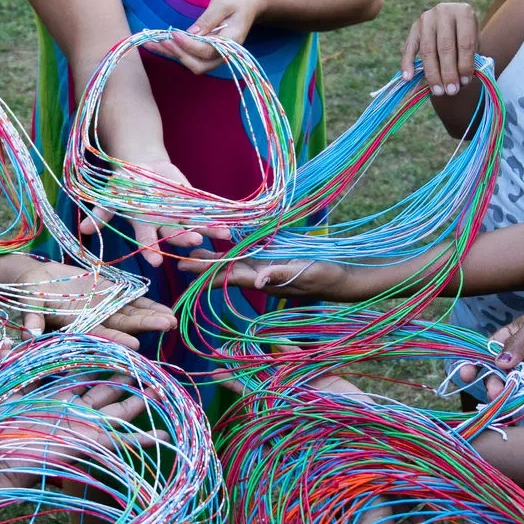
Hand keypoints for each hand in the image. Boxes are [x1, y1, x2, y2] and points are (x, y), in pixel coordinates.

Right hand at [0, 255, 175, 343]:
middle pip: (123, 326)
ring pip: (132, 315)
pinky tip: (166, 308)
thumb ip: (32, 319)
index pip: (100, 336)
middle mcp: (95, 322)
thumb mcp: (29, 305)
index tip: (135, 344)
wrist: (34, 279)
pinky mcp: (109, 294)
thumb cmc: (28, 294)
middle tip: (169, 326)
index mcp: (78, 328)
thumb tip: (29, 334)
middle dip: (145, 326)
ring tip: (173, 319)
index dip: (116, 340)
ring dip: (152, 317)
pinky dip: (147, 304)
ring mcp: (104, 309)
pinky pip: (132, 301)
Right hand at [76, 151, 226, 268]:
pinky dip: (217, 217)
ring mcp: (179, 215)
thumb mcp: (110, 197)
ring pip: (194, 226)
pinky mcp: (191, 203)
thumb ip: (101, 214)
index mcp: (143, 226)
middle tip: (193, 243)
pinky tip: (230, 224)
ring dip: (208, 231)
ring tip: (222, 236)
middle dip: (183, 239)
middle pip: (174, 235)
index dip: (150, 250)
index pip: (147, 242)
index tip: (155, 262)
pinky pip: (205, 212)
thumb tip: (81, 229)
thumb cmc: (122, 184)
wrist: (140, 166)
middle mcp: (163, 225)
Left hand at [161, 0, 266, 74]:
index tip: (174, 34)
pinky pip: (189, 56)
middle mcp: (224, 54)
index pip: (208, 51)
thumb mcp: (223, 3)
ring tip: (151, 43)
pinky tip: (157, 44)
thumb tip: (192, 33)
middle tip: (161, 41)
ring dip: (172, 54)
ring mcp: (215, 56)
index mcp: (232, 42)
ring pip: (191, 63)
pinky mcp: (206, 52)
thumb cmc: (238, 1)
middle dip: (178, 54)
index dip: (189, 45)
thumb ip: (208, 19)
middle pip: (199, 65)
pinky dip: (173, 51)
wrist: (249, 5)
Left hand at [197, 256, 372, 301]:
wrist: (345, 278)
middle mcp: (260, 274)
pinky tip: (226, 240)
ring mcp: (267, 267)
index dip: (204, 273)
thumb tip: (256, 283)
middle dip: (202, 264)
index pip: (227, 276)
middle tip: (177, 258)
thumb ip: (281, 276)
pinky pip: (251, 253)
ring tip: (194, 248)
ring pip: (234, 261)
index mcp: (262, 278)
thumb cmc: (327, 277)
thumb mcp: (305, 274)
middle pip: (225, 269)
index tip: (183, 269)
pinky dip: (235, 248)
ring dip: (214, 256)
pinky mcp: (277, 259)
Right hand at [400, 2, 480, 95]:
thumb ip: (469, 59)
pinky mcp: (414, 28)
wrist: (453, 21)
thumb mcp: (474, 44)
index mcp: (464, 12)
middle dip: (448, 72)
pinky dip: (407, 63)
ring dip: (432, 74)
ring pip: (428, 50)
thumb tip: (460, 82)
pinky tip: (408, 78)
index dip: (465, 65)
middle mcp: (444, 11)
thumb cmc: (466, 37)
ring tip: (438, 91)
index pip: (465, 42)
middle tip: (451, 91)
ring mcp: (426, 18)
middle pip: (445, 47)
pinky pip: (409, 48)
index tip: (465, 83)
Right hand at [464, 304, 523, 398]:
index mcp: (506, 342)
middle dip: (492, 386)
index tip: (466, 374)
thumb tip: (499, 363)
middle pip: (495, 377)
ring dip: (508, 399)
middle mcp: (514, 361)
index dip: (472, 364)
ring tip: (511, 403)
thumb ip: (517, 344)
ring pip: (511, 392)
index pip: (483, 354)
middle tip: (496, 392)